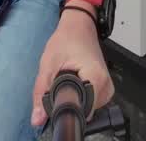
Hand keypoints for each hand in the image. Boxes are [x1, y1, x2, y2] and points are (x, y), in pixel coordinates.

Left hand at [30, 3, 112, 127]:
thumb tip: (37, 119)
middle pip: (84, 112)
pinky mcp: (105, 89)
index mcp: (95, 78)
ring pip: (87, 109)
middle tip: (58, 84)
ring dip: (73, 99)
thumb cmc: (66, 40)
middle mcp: (106, 86)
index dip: (64, 112)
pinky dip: (80, 97)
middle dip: (67, 103)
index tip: (54, 105)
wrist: (79, 26)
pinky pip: (91, 103)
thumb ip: (41, 93)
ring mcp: (108, 88)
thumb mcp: (48, 65)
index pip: (82, 112)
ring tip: (66, 80)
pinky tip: (73, 83)